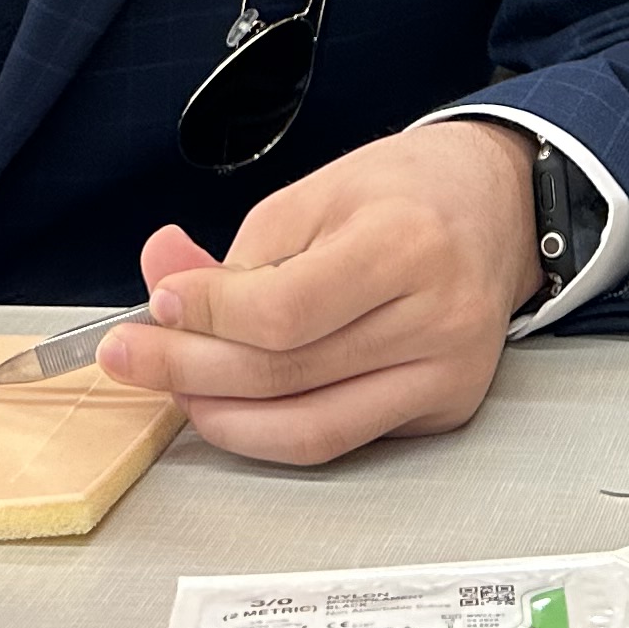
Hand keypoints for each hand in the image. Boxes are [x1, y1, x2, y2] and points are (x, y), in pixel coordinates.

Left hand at [96, 119, 541, 464]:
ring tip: (177, 388)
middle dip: (188, 372)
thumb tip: (161, 290)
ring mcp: (449, 373)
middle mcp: (439, 319)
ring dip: (223, 416)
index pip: (284, 311)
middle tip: (130, 356)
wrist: (497, 205)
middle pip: (286, 376)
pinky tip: (236, 403)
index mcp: (406, 244)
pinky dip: (274, 429)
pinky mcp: (446, 407)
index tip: (158, 303)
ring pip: (309, 429)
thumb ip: (236, 255)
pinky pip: (341, 437)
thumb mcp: (313, 195)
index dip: (207, 316)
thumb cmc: (406, 191)